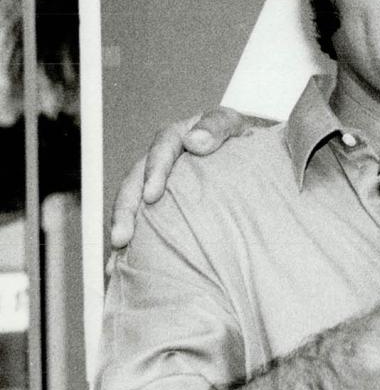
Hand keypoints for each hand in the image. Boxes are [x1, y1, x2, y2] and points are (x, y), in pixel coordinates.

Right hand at [108, 108, 254, 256]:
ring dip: (123, 227)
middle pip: (136, 181)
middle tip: (122, 236)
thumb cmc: (243, 138)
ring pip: (133, 203)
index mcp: (177, 137)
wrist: (251, 152)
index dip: (154, 173)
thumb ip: (217, 127)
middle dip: (126, 210)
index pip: (161, 151)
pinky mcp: (161, 203)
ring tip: (118, 251)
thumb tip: (194, 140)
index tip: (152, 196)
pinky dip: (133, 241)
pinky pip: (142, 220)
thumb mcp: (233, 126)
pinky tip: (121, 264)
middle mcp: (161, 159)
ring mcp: (158, 181)